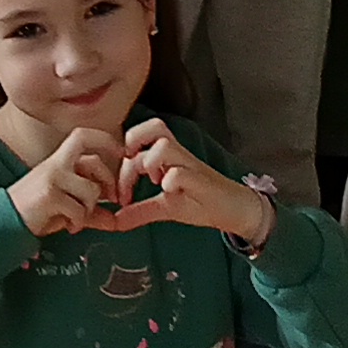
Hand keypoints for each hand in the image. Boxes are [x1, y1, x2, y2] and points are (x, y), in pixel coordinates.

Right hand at [2, 124, 127, 240]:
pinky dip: (78, 222)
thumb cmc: (35, 210)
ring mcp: (52, 178)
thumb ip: (91, 211)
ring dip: (89, 209)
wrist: (4, 219)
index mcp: (59, 160)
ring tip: (77, 218)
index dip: (105, 141)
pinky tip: (68, 225)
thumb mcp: (66, 206)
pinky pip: (79, 209)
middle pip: (94, 161)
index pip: (84, 136)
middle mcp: (56, 164)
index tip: (121, 156)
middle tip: (114, 199)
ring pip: (91, 190)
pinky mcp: (49, 195)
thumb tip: (116, 221)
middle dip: (109, 181)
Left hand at [101, 117, 272, 249]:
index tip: (120, 195)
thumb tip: (113, 221)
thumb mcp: (164, 208)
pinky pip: (182, 172)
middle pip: (153, 127)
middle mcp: (178, 155)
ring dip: (150, 161)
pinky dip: (170, 180)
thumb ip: (139, 211)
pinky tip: (167, 192)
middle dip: (133, 146)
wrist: (234, 211)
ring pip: (165, 144)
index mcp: (167, 157)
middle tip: (130, 174)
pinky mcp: (203, 182)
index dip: (121, 162)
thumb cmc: (200, 203)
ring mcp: (191, 166)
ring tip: (152, 181)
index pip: (138, 139)